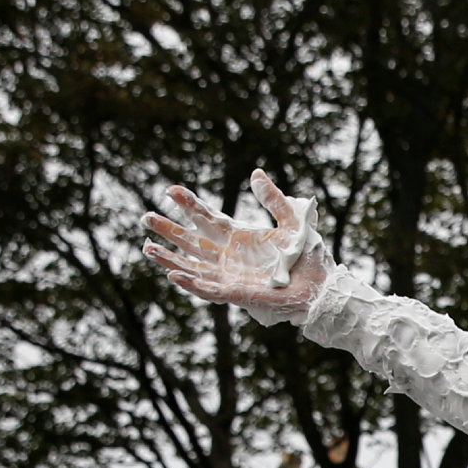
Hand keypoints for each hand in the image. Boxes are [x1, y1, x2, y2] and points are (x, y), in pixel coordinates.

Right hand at [145, 169, 329, 316]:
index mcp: (238, 237)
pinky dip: (191, 283)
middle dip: (168, 230)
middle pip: (191, 241)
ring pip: (192, 266)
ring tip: (147, 248)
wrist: (321, 285)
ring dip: (169, 258)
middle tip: (146, 216)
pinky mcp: (236, 293)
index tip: (170, 189)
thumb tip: (255, 174)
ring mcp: (230, 276)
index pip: (206, 218)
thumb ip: (272, 198)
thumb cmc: (307, 256)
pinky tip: (173, 274)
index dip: (188, 204)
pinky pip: (208, 289)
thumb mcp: (291, 220)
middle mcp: (228, 257)